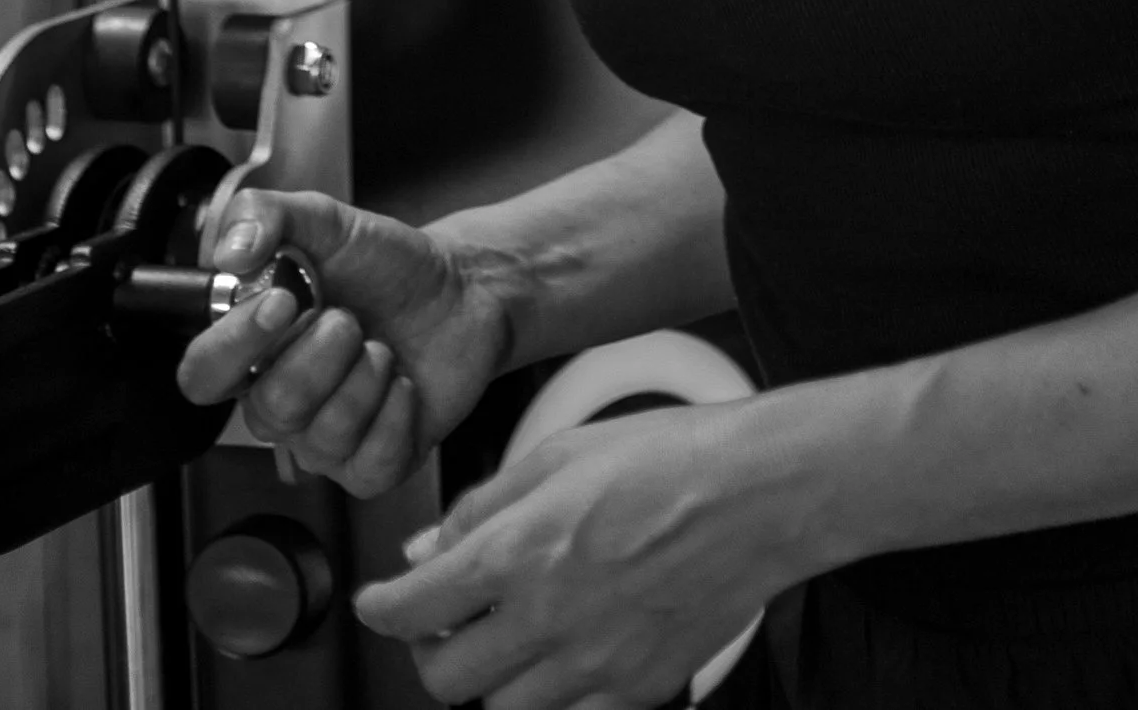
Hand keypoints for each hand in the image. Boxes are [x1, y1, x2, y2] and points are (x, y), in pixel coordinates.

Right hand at [174, 193, 513, 498]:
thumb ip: (264, 214)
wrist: (459, 289)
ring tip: (380, 345)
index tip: (282, 301)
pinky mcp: (372, 465)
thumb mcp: (325, 219)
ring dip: (364, 378)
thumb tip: (228, 252)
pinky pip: (369, 465)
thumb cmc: (386, 264)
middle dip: (318, 357)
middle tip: (348, 319)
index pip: (203, 373)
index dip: (234, 346)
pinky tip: (403, 383)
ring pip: (319, 439)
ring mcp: (324, 438)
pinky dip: (396, 414)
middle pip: (266, 411)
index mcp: (255, 346)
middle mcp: (280, 399)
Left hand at [354, 402, 792, 709]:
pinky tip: (568, 650)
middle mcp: (546, 620)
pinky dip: (553, 692)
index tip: (378, 603)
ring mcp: (593, 666)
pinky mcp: (637, 690)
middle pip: (445, 679)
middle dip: (430, 651)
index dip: (381, 609)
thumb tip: (427, 550)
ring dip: (491, 675)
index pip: (413, 610)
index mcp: (517, 553)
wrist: (758, 495)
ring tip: (510, 634)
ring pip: (502, 708)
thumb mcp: (559, 453)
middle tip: (443, 621)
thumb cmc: (667, 457)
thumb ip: (483, 507)